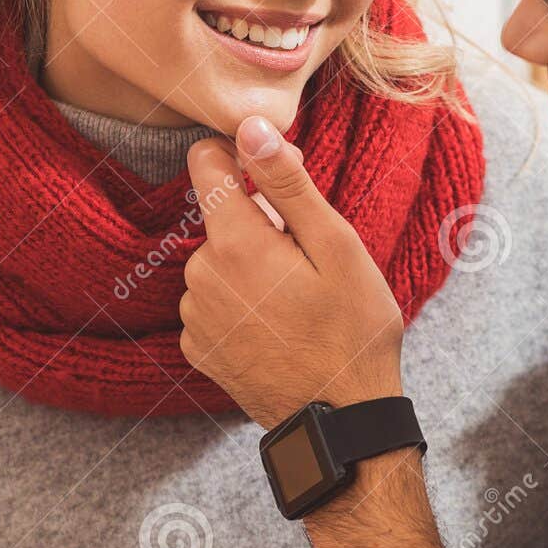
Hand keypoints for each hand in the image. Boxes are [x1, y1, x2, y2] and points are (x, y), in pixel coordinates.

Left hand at [181, 116, 403, 428]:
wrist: (339, 419)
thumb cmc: (352, 332)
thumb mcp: (336, 247)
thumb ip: (287, 183)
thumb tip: (250, 128)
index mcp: (235, 241)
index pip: (204, 164)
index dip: (237, 158)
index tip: (271, 176)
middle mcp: (200, 274)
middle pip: (220, 221)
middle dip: (257, 227)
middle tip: (308, 264)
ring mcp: (195, 316)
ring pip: (217, 264)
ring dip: (248, 271)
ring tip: (296, 303)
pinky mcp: (197, 349)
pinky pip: (213, 305)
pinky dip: (238, 307)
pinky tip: (277, 329)